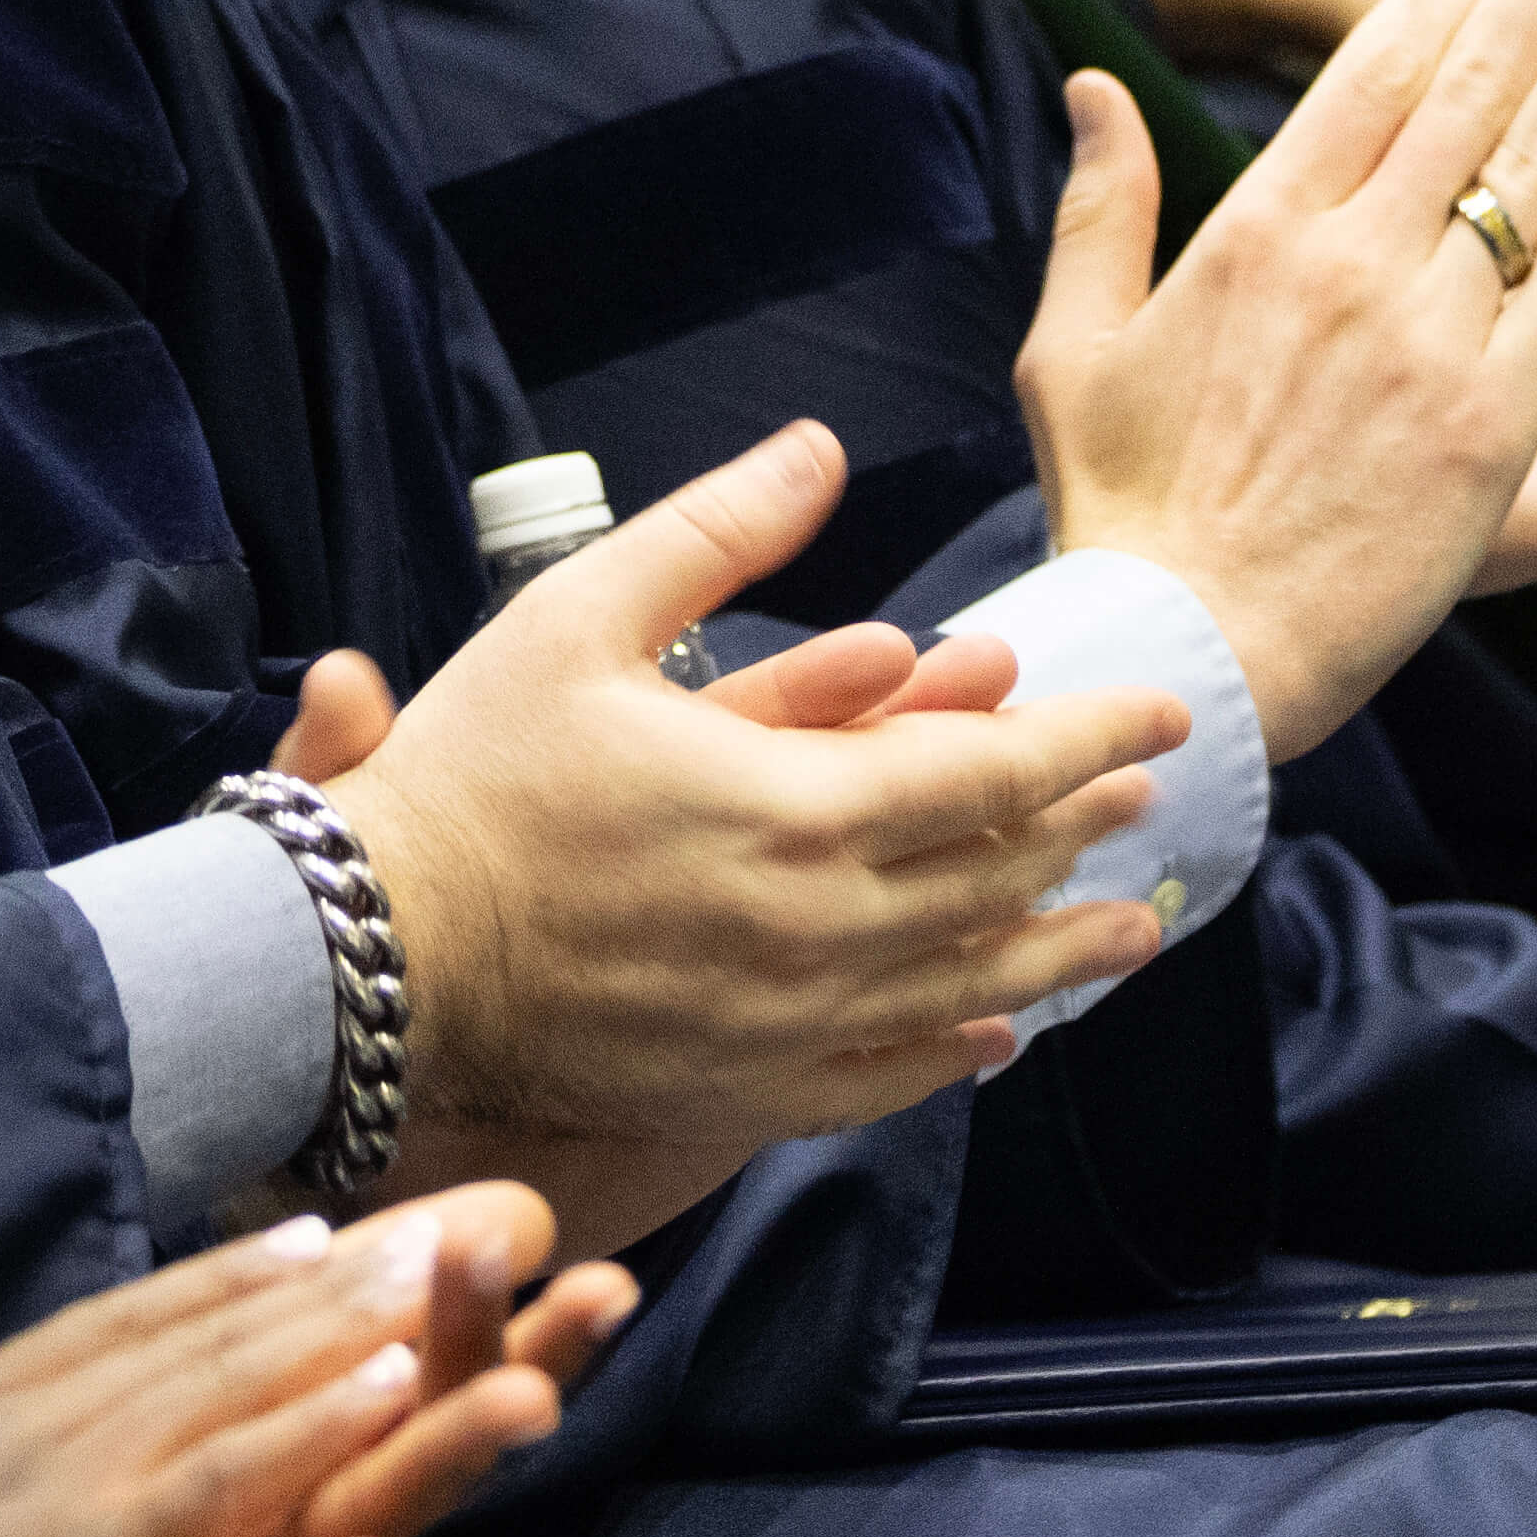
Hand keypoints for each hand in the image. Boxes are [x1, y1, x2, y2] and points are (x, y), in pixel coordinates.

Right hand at [0, 1205, 541, 1536]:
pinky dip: (313, 1426)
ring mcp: (64, 1488)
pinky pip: (225, 1484)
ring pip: (230, 1388)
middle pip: (197, 1339)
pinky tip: (387, 1388)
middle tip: (415, 1234)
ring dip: (345, 1331)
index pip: (120, 1330)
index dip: (218, 1284)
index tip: (295, 1238)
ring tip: (436, 1281)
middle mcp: (32, 1428)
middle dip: (316, 1289)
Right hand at [323, 426, 1181, 1248]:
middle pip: (997, 876)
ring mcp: (786, 1020)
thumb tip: (820, 450)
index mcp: (795, 805)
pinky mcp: (740, 1087)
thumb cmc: (473, 774)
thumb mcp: (581, 614)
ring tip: (1130, 930)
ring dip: (1060, 949)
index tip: (1161, 709)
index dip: (1091, 734)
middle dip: (1085, 829)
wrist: (375, 951)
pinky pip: (882, 1075)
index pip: (996, 772)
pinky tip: (990, 1031)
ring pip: (964, 982)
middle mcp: (817, 926)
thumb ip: (717, 532)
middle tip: (1147, 797)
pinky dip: (952, 1048)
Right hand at [1025, 0, 1536, 750]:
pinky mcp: (1493, 418)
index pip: (1377, 66)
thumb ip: (1098, 206)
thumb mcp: (1072, 345)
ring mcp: (1429, 336)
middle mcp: (1351, 261)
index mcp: (1254, 230)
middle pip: (1474, 84)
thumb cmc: (1121, 505)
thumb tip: (1093, 86)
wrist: (1190, 644)